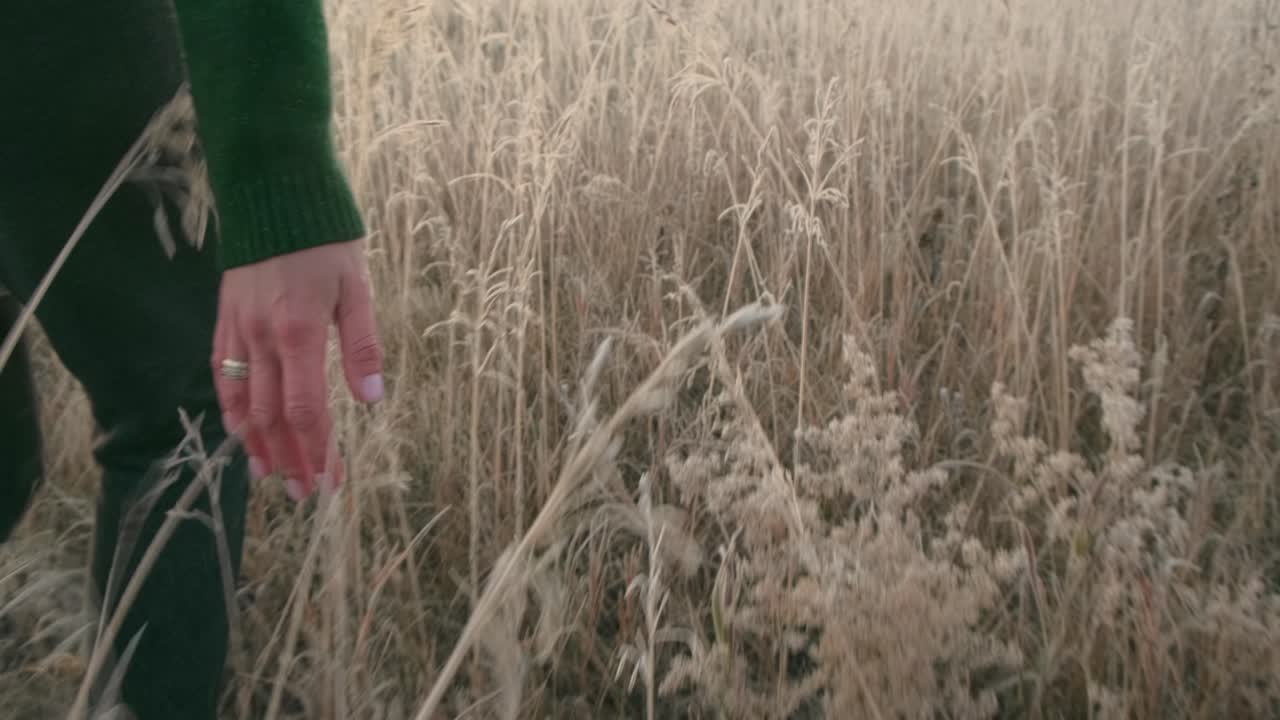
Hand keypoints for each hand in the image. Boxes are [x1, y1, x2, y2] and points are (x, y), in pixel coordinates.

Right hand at [211, 239, 382, 500]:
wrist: (275, 193)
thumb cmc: (327, 240)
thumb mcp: (359, 288)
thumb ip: (363, 347)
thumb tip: (371, 400)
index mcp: (301, 333)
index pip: (305, 411)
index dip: (317, 451)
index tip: (329, 481)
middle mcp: (263, 338)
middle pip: (271, 416)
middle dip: (289, 458)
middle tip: (303, 493)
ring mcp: (238, 329)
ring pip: (240, 400)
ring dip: (255, 442)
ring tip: (268, 474)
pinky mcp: (225, 317)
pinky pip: (220, 371)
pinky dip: (228, 406)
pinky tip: (237, 427)